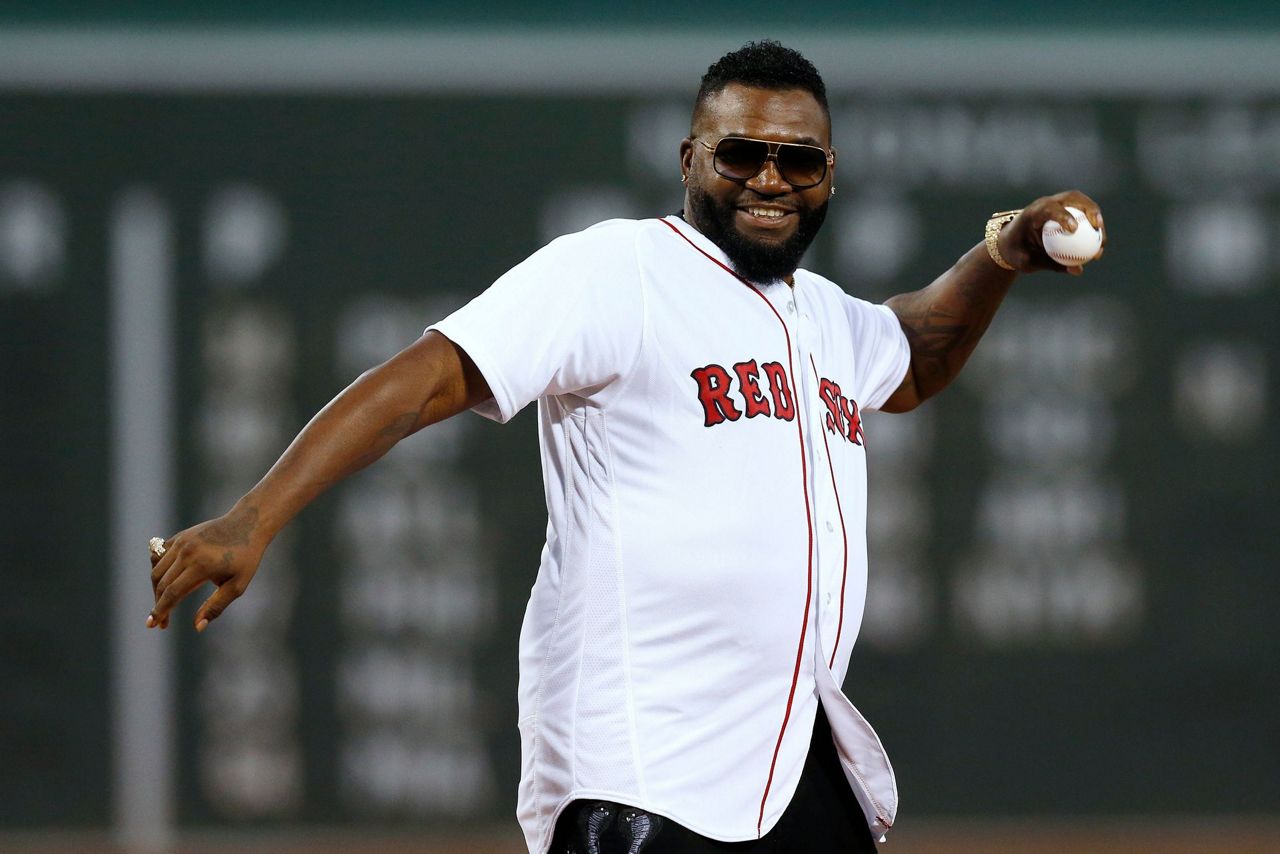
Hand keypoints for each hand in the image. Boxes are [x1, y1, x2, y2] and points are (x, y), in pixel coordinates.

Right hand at [147, 505, 265, 631]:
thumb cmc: (246, 558)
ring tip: (163, 604)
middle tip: (161, 622)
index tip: (152, 625)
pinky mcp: (180, 536)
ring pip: (157, 570)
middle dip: (158, 604)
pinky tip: (165, 582)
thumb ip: (216, 606)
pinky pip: (159, 555)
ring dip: (156, 589)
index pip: (172, 593)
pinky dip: (158, 570)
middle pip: (161, 583)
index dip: (161, 611)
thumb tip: (198, 627)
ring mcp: (181, 542)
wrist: (248, 525)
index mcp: (201, 565)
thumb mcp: (237, 585)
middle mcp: (187, 552)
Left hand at [998, 190, 1106, 275]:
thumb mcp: (1028, 262)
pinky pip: (1083, 213)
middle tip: (1098, 228)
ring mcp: (1057, 203)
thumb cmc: (1016, 253)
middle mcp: (1046, 203)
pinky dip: (1093, 226)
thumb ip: (1052, 264)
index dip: (1063, 215)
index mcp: (1032, 213)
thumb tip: (1078, 270)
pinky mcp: (1065, 208)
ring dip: (1097, 218)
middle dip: (1090, 210)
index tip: (1074, 229)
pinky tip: (1100, 244)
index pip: (1049, 208)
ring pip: (1082, 203)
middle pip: (1073, 198)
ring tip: (1102, 241)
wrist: (1009, 243)